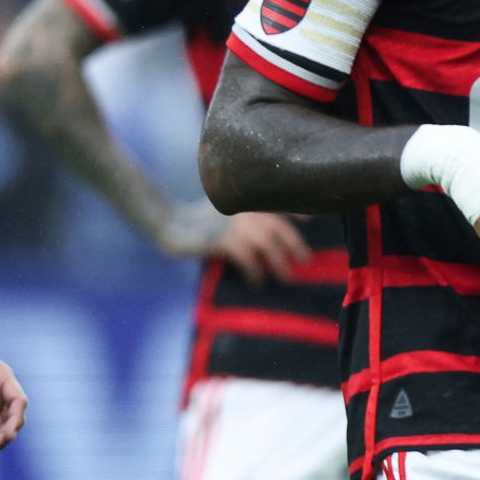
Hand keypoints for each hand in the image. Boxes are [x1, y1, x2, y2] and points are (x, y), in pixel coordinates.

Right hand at [162, 206, 310, 281]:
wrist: (169, 223)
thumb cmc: (200, 219)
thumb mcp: (226, 209)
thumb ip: (248, 213)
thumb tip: (275, 227)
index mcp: (246, 200)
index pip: (278, 203)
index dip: (297, 210)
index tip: (310, 221)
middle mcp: (244, 209)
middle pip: (278, 227)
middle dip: (294, 244)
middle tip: (306, 260)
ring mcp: (233, 223)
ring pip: (266, 243)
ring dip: (279, 262)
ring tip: (286, 276)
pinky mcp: (221, 239)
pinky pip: (247, 257)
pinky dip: (255, 270)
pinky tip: (257, 280)